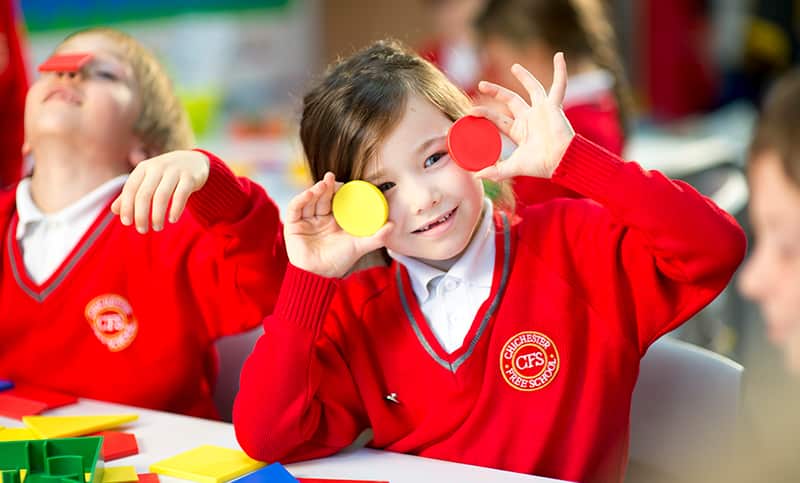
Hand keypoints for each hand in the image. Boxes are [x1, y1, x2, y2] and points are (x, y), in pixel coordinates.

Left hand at [112, 150, 209, 232]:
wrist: (194, 161)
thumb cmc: (165, 175)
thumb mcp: (147, 180)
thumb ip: (131, 194)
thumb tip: (115, 210)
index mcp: (143, 168)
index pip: (130, 189)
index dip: (127, 206)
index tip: (127, 223)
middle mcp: (157, 167)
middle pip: (144, 194)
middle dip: (141, 215)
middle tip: (142, 230)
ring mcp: (175, 171)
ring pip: (162, 196)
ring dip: (157, 215)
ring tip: (157, 227)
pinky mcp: (190, 177)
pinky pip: (181, 195)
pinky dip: (176, 209)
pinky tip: (172, 220)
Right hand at [285, 172, 393, 278]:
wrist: (318, 276)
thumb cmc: (338, 262)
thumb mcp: (359, 246)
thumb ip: (376, 237)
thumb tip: (393, 225)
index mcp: (334, 220)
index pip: (336, 200)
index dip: (339, 190)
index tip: (346, 183)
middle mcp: (320, 218)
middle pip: (322, 197)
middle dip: (327, 186)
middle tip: (331, 177)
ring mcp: (306, 221)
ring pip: (309, 200)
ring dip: (315, 190)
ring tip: (323, 184)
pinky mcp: (292, 225)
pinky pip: (295, 208)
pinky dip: (301, 199)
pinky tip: (310, 193)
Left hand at [471, 53, 574, 180]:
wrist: (561, 162)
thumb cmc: (541, 165)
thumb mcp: (513, 167)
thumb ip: (495, 171)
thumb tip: (475, 176)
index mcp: (520, 131)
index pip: (498, 119)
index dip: (485, 114)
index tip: (470, 112)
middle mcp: (530, 118)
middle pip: (511, 100)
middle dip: (496, 92)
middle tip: (481, 85)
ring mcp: (543, 111)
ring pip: (532, 89)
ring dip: (524, 77)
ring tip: (514, 67)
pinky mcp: (554, 106)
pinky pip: (559, 85)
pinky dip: (561, 71)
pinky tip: (559, 56)